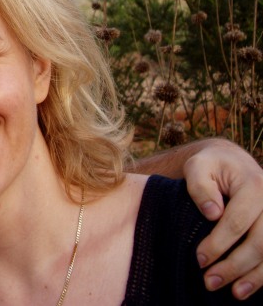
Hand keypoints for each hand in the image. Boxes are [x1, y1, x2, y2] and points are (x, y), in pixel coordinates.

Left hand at [183, 138, 262, 299]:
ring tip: (234, 293)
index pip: (238, 221)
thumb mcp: (198, 167)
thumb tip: (213, 214)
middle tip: (209, 282)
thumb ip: (201, 186)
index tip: (200, 259)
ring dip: (254, 276)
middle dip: (234, 266)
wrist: (230, 163)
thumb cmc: (210, 166)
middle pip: (259, 242)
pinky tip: (249, 286)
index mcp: (254, 185)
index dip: (219, 244)